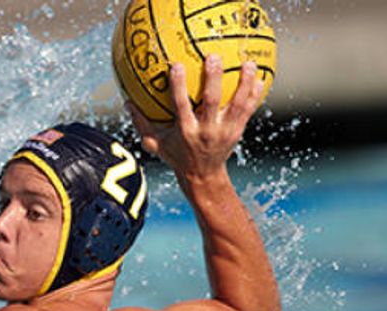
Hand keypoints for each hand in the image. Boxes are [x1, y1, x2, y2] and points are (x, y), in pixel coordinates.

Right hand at [127, 55, 263, 181]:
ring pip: (236, 104)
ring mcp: (224, 132)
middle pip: (211, 102)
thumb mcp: (156, 144)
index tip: (176, 66)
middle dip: (213, 79)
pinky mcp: (237, 132)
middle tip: (213, 57)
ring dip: (243, 83)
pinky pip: (248, 111)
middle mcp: (206, 131)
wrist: (203, 177)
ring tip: (248, 64)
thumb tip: (126, 102)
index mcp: (186, 131)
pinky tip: (260, 78)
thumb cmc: (177, 156)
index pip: (181, 106)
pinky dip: (255, 95)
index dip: (178, 86)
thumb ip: (142, 123)